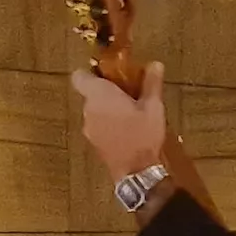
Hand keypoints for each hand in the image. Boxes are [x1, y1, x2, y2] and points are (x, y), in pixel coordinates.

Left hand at [72, 63, 172, 182]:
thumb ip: (151, 83)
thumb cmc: (143, 135)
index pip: (79, 76)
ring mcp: (88, 129)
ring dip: (108, 109)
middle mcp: (88, 110)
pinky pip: (97, 126)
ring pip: (95, 111)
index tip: (109, 75)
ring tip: (131, 114)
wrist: (136, 172)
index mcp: (99, 96)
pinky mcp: (93, 143)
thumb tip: (155, 64)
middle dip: (107, 92)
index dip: (91, 73)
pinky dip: (108, 124)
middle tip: (129, 94)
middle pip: (90, 94)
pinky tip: (126, 130)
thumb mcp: (153, 107)